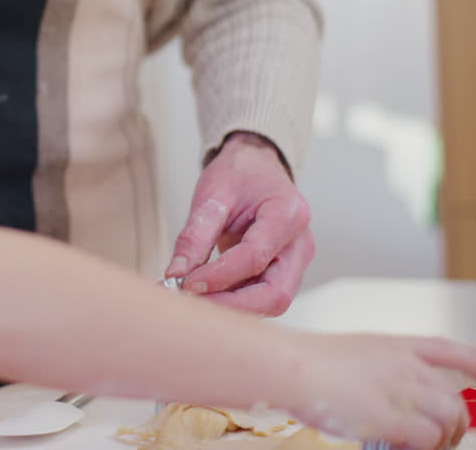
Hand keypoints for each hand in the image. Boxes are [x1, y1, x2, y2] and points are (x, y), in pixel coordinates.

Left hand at [165, 132, 313, 315]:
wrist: (257, 168)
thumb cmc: (240, 176)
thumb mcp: (212, 195)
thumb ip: (194, 236)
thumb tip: (176, 274)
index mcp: (288, 214)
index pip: (255, 256)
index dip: (220, 276)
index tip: (186, 284)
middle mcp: (299, 244)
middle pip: (275, 293)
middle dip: (231, 305)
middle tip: (191, 303)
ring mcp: (295, 262)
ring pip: (270, 302)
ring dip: (231, 308)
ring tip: (194, 301)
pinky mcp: (283, 274)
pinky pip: (261, 297)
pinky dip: (233, 302)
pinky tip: (205, 296)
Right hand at [286, 333, 475, 449]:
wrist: (291, 366)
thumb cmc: (303, 362)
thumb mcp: (347, 353)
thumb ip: (371, 370)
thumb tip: (377, 396)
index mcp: (392, 346)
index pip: (443, 348)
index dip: (468, 360)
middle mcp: (405, 366)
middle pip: (452, 395)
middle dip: (456, 420)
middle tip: (445, 438)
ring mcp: (402, 391)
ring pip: (451, 416)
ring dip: (446, 437)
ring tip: (429, 446)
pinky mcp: (394, 418)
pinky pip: (429, 437)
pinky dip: (426, 446)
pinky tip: (408, 447)